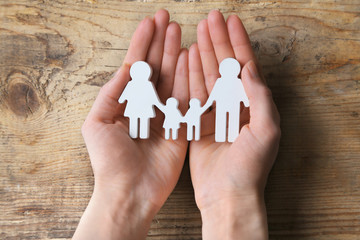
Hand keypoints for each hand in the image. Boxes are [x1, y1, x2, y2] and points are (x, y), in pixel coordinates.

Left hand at [73, 10, 188, 239]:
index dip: (142, 43)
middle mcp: (146, 105)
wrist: (129, 191)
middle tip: (167, 18)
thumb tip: (126, 68)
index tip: (150, 22)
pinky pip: (187, 98)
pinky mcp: (181, 127)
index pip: (135, 66)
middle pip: (155, 67)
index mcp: (125, 103)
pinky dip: (190, 78)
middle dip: (160, 42)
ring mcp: (165, 115)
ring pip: (172, 78)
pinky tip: (191, 58)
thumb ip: (112, 93)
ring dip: (175, 53)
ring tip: (179, 31)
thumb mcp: (98, 122)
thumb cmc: (109, 161)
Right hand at [188, 10, 280, 238]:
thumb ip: (260, 97)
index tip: (231, 21)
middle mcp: (235, 104)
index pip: (246, 66)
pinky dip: (190, 74)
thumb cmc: (250, 166)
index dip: (239, 42)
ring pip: (208, 75)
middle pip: (226, 65)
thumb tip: (249, 68)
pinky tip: (187, 58)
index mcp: (254, 104)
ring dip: (203, 52)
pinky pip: (193, 93)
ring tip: (197, 31)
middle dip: (219, 41)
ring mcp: (216, 111)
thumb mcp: (266, 130)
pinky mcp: (198, 121)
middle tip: (210, 18)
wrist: (227, 194)